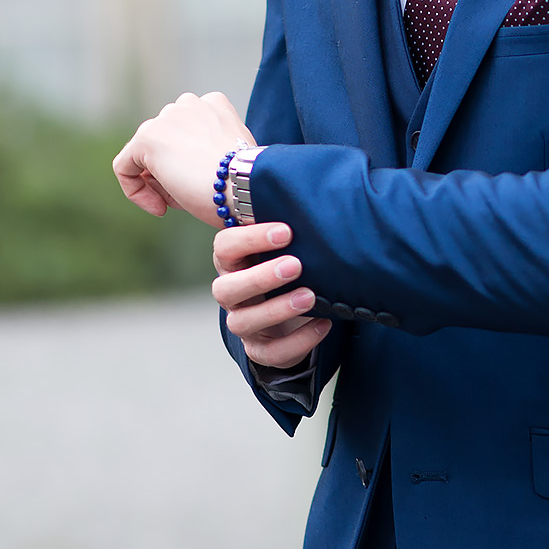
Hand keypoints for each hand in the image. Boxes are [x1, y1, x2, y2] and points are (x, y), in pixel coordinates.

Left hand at [113, 91, 253, 223]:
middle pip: (166, 143)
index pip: (187, 133)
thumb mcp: (231, 158)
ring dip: (161, 184)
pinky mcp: (147, 139)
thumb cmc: (246, 182)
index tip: (202, 185)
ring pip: (147, 157)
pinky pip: (125, 167)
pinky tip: (159, 207)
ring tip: (182, 200)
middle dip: (173, 173)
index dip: (190, 163)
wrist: (246, 186)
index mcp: (214, 104)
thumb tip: (185, 168)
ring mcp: (166, 119)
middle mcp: (189, 103)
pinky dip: (136, 191)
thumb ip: (209, 151)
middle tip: (190, 197)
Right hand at [213, 222, 332, 370]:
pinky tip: (324, 323)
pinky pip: (272, 353)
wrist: (292, 312)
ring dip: (277, 309)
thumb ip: (292, 226)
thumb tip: (319, 194)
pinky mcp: (260, 349)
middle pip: (225, 289)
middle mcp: (231, 294)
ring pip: (243, 323)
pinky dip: (299, 341)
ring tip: (310, 296)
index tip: (286, 231)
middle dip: (260, 277)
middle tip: (295, 264)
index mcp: (233, 262)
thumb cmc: (290, 265)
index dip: (250, 239)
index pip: (225, 247)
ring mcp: (244, 323)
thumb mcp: (286, 246)